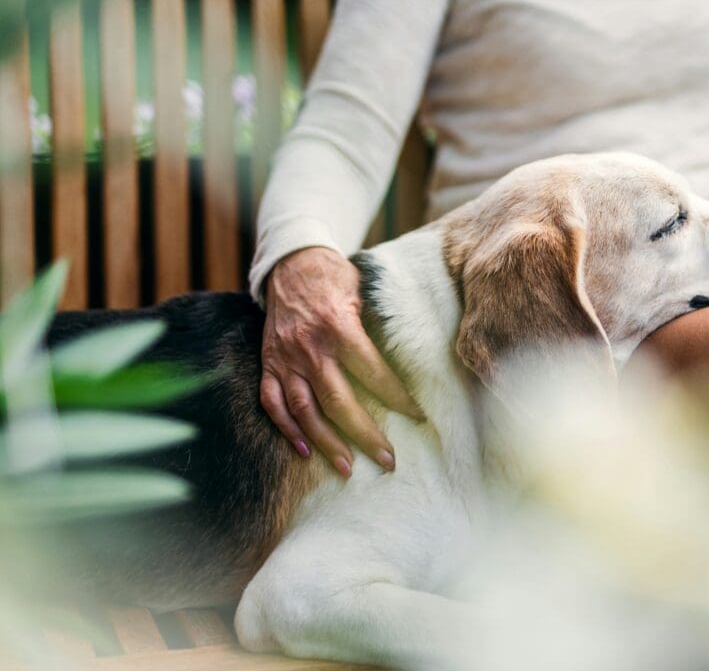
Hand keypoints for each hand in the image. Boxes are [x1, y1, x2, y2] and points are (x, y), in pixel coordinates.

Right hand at [260, 247, 419, 475]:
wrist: (290, 263)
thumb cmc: (335, 277)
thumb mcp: (363, 292)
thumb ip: (377, 326)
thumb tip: (410, 360)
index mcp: (339, 327)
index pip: (373, 372)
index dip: (397, 397)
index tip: (417, 417)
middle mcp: (310, 347)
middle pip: (338, 401)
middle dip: (365, 434)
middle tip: (387, 460)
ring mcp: (285, 359)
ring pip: (304, 410)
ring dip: (326, 442)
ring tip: (347, 468)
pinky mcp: (268, 364)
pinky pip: (272, 402)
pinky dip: (287, 429)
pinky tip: (305, 451)